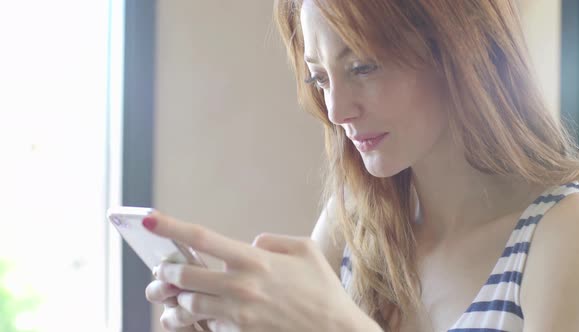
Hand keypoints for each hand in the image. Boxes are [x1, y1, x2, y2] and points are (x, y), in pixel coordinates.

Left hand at [143, 210, 379, 331]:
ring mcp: (238, 314)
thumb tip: (250, 243)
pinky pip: (205, 326)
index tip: (148, 220)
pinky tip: (195, 314)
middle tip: (162, 268)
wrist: (335, 331)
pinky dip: (195, 319)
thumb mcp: (305, 250)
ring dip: (175, 298)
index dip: (170, 226)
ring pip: (188, 305)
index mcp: (254, 260)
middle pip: (184, 274)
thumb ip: (272, 241)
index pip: (202, 237)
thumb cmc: (323, 289)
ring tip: (172, 294)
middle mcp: (241, 286)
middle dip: (167, 270)